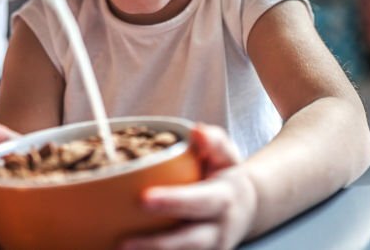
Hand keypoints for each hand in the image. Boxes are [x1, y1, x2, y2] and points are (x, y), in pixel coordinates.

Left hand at [119, 124, 255, 249]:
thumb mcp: (226, 155)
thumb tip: (198, 130)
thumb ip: (214, 141)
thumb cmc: (225, 176)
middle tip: (123, 243)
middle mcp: (218, 230)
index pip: (199, 202)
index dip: (173, 202)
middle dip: (157, 244)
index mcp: (223, 199)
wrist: (245, 209)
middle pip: (190, 242)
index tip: (144, 198)